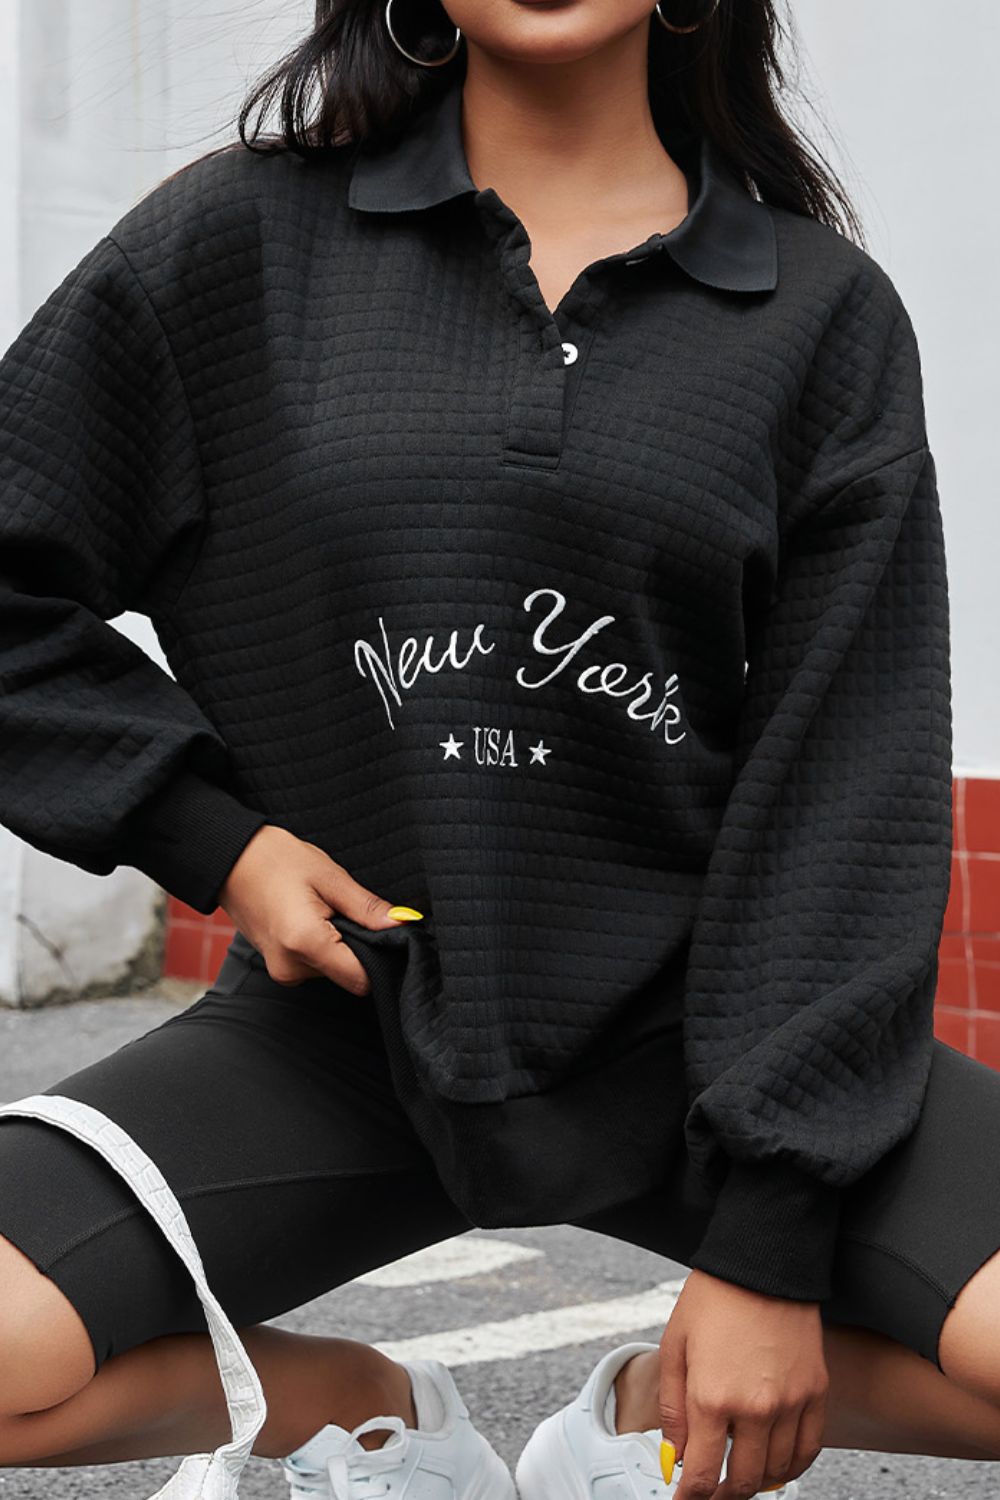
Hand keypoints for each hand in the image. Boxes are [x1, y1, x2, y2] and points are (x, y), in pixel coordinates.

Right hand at [218, 824, 419, 994]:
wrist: (228, 858)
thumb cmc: (276, 860)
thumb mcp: (330, 878)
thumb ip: (368, 909)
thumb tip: (403, 924)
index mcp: (306, 944)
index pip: (362, 979)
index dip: (380, 958)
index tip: (382, 933)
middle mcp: (291, 968)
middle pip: (348, 974)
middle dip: (357, 946)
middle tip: (344, 910)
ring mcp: (281, 971)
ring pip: (332, 969)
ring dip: (338, 945)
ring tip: (322, 910)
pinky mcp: (277, 966)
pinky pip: (314, 964)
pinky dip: (321, 946)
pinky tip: (310, 917)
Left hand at [658, 1269, 827, 1499]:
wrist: (762, 1261)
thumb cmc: (713, 1298)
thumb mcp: (675, 1347)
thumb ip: (672, 1409)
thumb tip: (674, 1457)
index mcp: (712, 1398)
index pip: (703, 1475)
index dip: (691, 1498)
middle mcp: (755, 1408)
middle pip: (744, 1482)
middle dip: (723, 1495)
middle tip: (711, 1491)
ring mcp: (791, 1403)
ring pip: (778, 1472)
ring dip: (757, 1482)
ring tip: (740, 1476)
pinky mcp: (816, 1392)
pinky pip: (809, 1449)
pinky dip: (792, 1466)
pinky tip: (777, 1464)